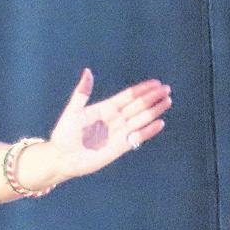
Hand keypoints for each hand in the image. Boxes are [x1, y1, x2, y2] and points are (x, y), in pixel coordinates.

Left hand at [45, 68, 170, 179]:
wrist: (62, 158)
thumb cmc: (64, 134)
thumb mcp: (72, 111)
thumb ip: (82, 93)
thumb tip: (88, 71)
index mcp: (104, 108)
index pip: (127, 96)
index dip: (142, 89)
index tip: (156, 83)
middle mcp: (114, 119)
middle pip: (137, 106)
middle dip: (152, 97)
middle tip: (167, 89)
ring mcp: (118, 133)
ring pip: (141, 119)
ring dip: (154, 110)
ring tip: (167, 101)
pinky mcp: (120, 147)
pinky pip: (138, 137)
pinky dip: (149, 131)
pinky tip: (160, 123)